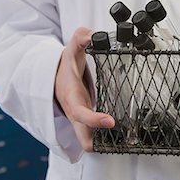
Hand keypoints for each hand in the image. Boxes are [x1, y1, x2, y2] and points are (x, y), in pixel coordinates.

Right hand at [54, 27, 114, 150]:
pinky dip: (105, 138)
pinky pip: (94, 136)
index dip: (95, 120)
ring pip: (88, 142)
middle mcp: (75, 113)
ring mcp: (80, 121)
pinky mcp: (86, 123)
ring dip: (104, 144)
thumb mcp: (70, 50)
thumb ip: (80, 38)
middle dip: (97, 144)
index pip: (81, 114)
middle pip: (83, 139)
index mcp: (72, 97)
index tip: (110, 121)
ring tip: (126, 141)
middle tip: (120, 142)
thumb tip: (92, 35)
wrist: (54, 78)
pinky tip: (122, 134)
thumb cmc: (65, 66)